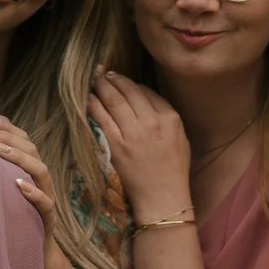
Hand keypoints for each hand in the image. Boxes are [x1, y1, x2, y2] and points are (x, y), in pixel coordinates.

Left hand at [0, 113, 59, 233]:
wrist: (29, 252)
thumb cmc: (9, 219)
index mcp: (27, 170)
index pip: (21, 140)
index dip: (4, 126)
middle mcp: (39, 180)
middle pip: (31, 149)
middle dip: (7, 137)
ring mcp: (47, 197)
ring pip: (41, 171)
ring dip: (20, 158)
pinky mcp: (48, 218)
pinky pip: (46, 202)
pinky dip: (34, 192)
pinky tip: (18, 185)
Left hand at [88, 70, 191, 218]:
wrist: (163, 196)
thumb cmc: (173, 170)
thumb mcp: (180, 138)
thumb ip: (166, 118)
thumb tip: (147, 100)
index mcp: (170, 118)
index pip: (148, 92)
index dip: (132, 84)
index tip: (123, 80)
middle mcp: (152, 122)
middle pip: (130, 92)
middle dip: (115, 79)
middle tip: (104, 73)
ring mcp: (133, 133)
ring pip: (114, 101)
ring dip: (102, 86)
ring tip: (95, 79)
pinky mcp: (116, 145)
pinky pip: (102, 118)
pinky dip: (94, 105)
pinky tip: (88, 97)